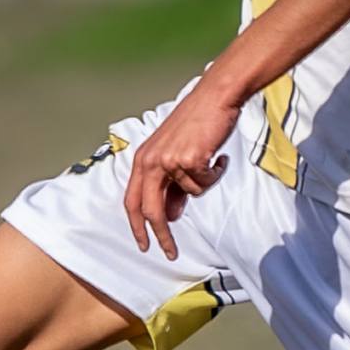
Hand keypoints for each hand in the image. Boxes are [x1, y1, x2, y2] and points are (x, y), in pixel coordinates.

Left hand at [123, 74, 240, 258]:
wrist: (215, 97)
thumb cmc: (197, 122)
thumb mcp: (175, 153)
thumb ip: (169, 183)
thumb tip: (170, 214)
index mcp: (143, 159)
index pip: (132, 200)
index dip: (136, 226)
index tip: (143, 245)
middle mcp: (151, 160)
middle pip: (151, 210)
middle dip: (161, 235)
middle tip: (170, 253)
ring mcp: (169, 160)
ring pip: (189, 194)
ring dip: (204, 182)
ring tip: (210, 160)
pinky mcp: (190, 159)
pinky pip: (205, 183)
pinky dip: (215, 173)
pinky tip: (217, 157)